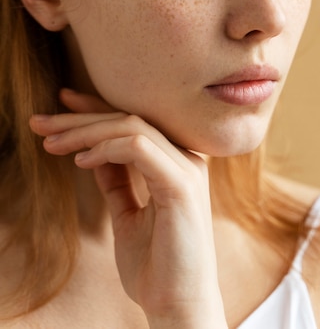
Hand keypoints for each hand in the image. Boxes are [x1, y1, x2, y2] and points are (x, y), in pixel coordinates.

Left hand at [30, 89, 226, 327]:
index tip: (61, 104)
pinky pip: (138, 148)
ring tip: (51, 143)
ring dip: (85, 131)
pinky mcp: (182, 184)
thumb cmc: (155, 266)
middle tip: (40, 121)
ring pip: (131, 127)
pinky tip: (80, 162)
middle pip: (129, 119)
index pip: (134, 123)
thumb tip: (92, 152)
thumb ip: (117, 179)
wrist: (178, 307)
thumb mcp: (127, 214)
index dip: (96, 109)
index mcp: (176, 162)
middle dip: (80, 117)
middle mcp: (186, 158)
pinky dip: (105, 148)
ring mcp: (187, 168)